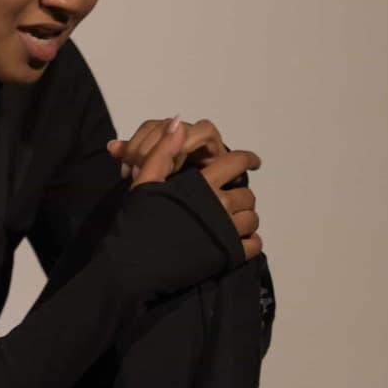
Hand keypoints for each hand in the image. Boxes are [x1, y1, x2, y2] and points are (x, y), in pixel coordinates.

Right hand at [113, 116, 262, 261]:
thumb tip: (179, 122)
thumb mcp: (144, 182)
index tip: (252, 161)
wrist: (133, 264)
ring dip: (246, 218)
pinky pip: (253, 245)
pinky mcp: (228, 255)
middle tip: (230, 199)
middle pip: (246, 194)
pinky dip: (251, 241)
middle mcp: (219, 205)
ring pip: (252, 219)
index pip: (235, 163)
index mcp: (201, 185)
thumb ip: (162, 153)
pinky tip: (240, 241)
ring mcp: (226, 231)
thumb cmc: (137, 222)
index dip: (247, 158)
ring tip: (233, 221)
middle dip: (240, 194)